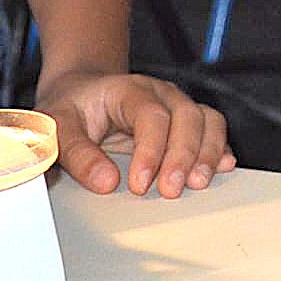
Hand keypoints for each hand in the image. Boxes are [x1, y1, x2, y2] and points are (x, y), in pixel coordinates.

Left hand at [36, 70, 228, 197]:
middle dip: (183, 156)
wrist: (83, 92)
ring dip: (207, 153)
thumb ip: (78, 154)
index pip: (150, 116)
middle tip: (171, 190)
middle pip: (186, 116)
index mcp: (128, 90)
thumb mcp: (58, 127)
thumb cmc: (72, 109)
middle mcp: (160, 93)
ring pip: (207, 120)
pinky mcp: (187, 122)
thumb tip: (107, 183)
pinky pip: (213, 130)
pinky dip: (219, 150)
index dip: (150, 151)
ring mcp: (177, 105)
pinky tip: (221, 169)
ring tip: (198, 183)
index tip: (139, 185)